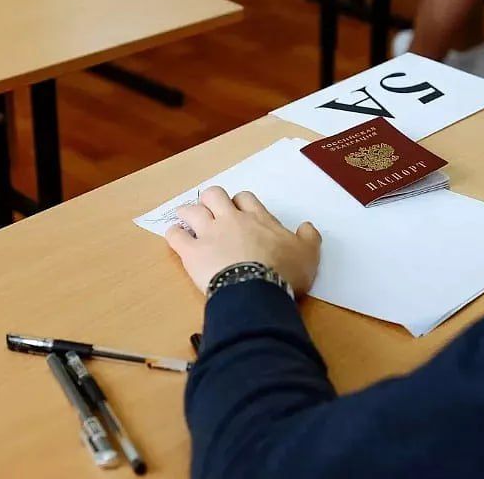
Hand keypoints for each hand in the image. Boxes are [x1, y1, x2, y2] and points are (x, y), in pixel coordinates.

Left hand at [165, 186, 320, 296]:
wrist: (258, 289)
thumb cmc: (284, 271)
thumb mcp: (308, 254)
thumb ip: (309, 237)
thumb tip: (307, 226)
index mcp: (258, 219)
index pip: (245, 198)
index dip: (239, 202)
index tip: (240, 212)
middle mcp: (232, 220)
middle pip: (214, 195)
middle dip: (211, 200)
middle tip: (213, 213)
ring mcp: (210, 234)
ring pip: (192, 211)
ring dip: (189, 213)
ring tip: (188, 221)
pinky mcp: (192, 252)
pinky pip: (177, 236)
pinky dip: (174, 234)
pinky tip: (176, 237)